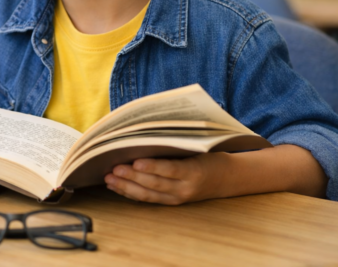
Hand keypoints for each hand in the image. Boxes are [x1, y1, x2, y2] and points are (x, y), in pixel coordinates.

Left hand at [104, 153, 226, 204]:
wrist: (228, 178)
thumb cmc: (210, 156)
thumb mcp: (199, 147)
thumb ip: (177, 145)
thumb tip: (146, 136)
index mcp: (194, 171)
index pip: (170, 169)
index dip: (152, 167)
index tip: (135, 161)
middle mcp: (185, 188)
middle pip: (155, 184)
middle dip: (132, 176)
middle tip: (114, 168)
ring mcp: (178, 198)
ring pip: (149, 194)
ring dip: (127, 187)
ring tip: (109, 179)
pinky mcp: (172, 202)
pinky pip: (149, 199)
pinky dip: (131, 193)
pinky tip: (117, 187)